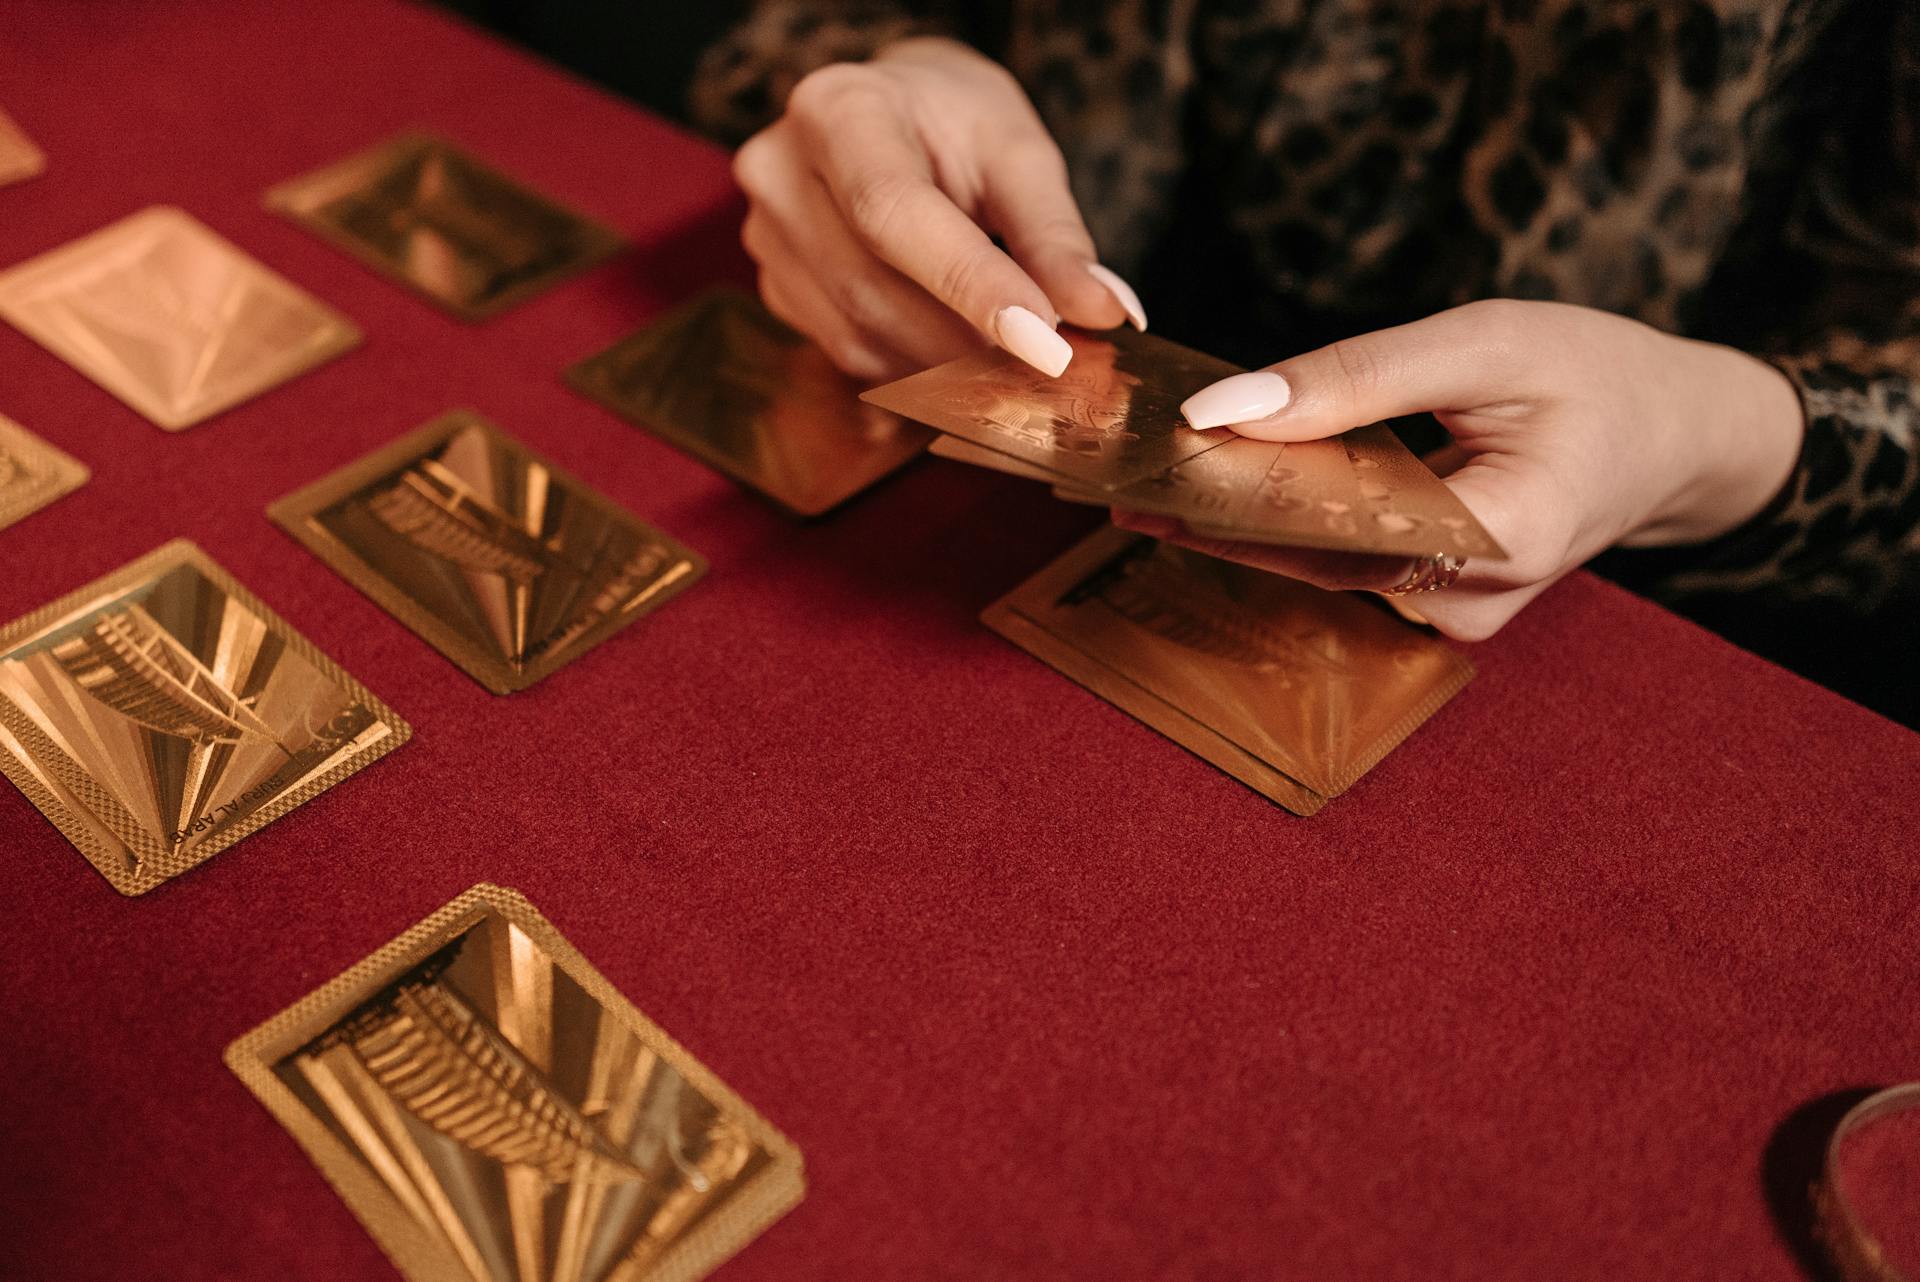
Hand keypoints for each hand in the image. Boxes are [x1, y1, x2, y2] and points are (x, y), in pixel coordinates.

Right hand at [731, 36, 1142, 382]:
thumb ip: (1055, 235)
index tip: (1045, 343)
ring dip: (948, 368)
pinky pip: (850, 354)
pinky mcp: (777, 290)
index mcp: (838, 111)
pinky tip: (962, 359)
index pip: (893, 212)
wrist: (891, 117)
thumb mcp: (1017, 153)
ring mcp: (767, 237)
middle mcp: (782, 174)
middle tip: (1051, 371)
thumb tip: (1106, 312)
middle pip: (874, 287)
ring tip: (1016, 366)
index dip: (970, 285)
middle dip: (971, 343)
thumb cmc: (954, 122)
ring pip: (861, 335)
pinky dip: (916, 370)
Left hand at [1116, 300, 1805, 640]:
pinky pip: (1343, 562)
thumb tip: (1227, 412)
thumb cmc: (1598, 374)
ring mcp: (1454, 612)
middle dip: (1211, 515)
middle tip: (1112, 479)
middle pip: (1311, 557)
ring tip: (1146, 478)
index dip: (1234, 504)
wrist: (1675, 437)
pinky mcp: (1436, 601)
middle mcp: (1470, 598)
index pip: (1333, 528)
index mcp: (1502, 536)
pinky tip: (1221, 488)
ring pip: (1319, 566)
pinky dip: (1285, 521)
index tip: (1148, 476)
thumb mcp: (1485, 343)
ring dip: (1237, 520)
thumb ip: (1356, 377)